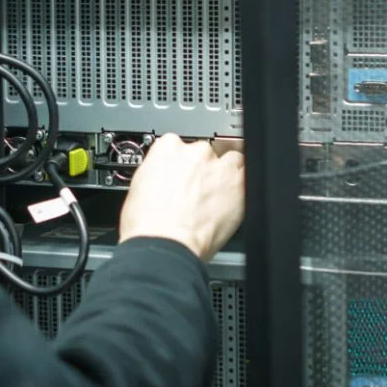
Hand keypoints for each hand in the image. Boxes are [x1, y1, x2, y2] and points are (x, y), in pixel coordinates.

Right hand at [118, 135, 244, 260]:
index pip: (177, 143)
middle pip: (205, 151)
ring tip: (218, 192)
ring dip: (226, 173)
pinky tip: (232, 199)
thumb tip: (162, 178)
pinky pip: (248, 176)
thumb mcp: (138, 187)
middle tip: (197, 188)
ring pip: (231, 159)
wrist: (165, 243)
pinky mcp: (238, 187)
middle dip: (203, 167)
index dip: (179, 161)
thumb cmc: (147, 223)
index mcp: (167, 148)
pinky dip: (242, 186)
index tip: (179, 173)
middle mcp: (195, 153)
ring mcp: (219, 168)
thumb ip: (157, 173)